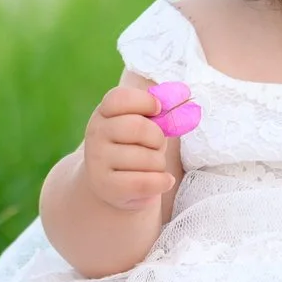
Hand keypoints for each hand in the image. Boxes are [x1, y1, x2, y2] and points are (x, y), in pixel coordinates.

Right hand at [79, 84, 175, 212]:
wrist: (113, 186)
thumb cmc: (134, 149)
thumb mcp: (143, 127)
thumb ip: (160, 113)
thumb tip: (185, 96)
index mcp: (104, 112)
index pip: (121, 98)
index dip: (146, 102)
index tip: (157, 110)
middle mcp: (96, 133)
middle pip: (137, 127)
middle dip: (157, 138)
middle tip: (155, 145)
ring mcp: (97, 160)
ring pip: (146, 158)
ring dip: (159, 164)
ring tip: (152, 167)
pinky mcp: (105, 185)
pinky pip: (145, 182)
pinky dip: (162, 182)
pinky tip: (163, 181)